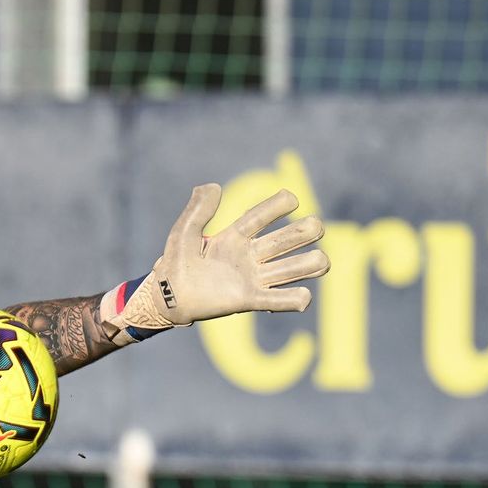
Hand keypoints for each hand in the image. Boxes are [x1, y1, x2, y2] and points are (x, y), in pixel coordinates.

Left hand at [100, 184, 329, 345]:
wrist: (167, 299)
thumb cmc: (175, 265)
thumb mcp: (183, 233)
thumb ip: (197, 211)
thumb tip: (213, 186)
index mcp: (235, 237)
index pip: (261, 217)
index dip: (278, 205)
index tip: (292, 198)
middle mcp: (250, 256)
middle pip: (287, 240)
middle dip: (305, 231)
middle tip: (313, 228)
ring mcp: (252, 278)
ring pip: (291, 268)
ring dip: (310, 264)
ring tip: (319, 261)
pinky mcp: (249, 300)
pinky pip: (277, 300)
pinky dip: (294, 299)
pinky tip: (303, 297)